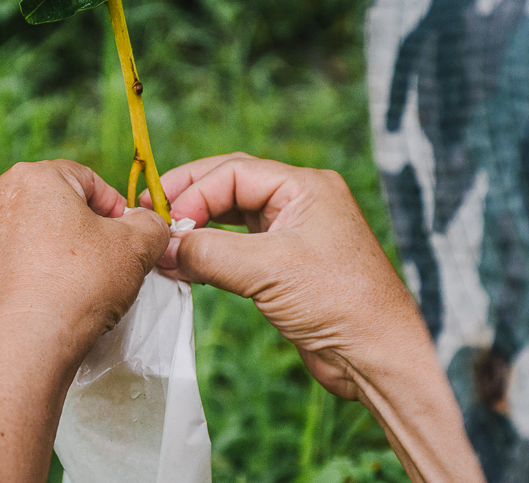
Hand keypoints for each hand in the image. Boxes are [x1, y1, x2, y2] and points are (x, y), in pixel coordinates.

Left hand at [0, 160, 168, 482]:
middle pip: (48, 206)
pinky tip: (15, 293)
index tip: (128, 237)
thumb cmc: (81, 284)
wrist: (26, 347)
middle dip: (76, 229)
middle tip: (102, 263)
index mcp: (34, 178)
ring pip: (16, 236)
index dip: (113, 207)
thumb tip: (148, 224)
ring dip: (41, 252)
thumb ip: (150, 224)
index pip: (85, 179)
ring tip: (68, 286)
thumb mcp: (137, 245)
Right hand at [144, 153, 416, 398]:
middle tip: (152, 215)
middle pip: (231, 186)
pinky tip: (186, 264)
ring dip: (198, 228)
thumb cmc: (340, 302)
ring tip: (165, 243)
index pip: (234, 172)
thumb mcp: (268, 270)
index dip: (194, 192)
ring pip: (232, 217)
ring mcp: (292, 234)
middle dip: (190, 200)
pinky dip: (210, 254)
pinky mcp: (285, 266)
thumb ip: (209, 253)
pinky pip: (238, 248)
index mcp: (305, 186)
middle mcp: (299, 202)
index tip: (165, 221)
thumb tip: (162, 245)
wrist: (376, 355)